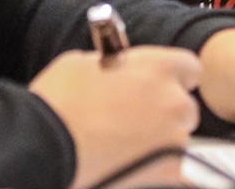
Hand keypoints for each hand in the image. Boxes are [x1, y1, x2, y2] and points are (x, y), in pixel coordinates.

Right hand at [29, 46, 200, 188]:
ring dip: (159, 142)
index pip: (189, 68)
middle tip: (134, 121)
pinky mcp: (168, 171)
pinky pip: (172, 168)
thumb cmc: (59, 101)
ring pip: (177, 139)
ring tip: (123, 147)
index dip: (173, 77)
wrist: (45, 146)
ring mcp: (174, 138)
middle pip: (184, 107)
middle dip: (165, 113)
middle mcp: (173, 100)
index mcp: (159, 67)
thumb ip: (115, 65)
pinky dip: (154, 168)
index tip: (159, 86)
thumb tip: (117, 71)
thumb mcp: (85, 63)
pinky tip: (129, 165)